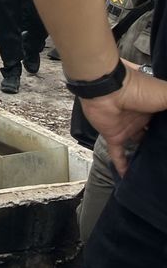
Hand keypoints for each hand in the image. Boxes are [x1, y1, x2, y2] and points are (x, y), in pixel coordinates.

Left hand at [80, 60, 160, 176]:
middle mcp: (142, 118)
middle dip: (161, 144)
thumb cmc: (139, 89)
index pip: (165, 122)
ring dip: (145, 155)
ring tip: (156, 170)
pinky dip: (122, 166)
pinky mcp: (113, 136)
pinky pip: (118, 155)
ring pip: (138, 145)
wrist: (107, 89)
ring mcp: (127, 128)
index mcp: (155, 107)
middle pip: (154, 134)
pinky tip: (129, 177)